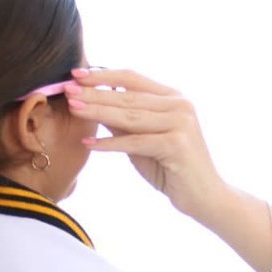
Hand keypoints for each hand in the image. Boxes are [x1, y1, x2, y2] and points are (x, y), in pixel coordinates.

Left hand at [66, 68, 226, 217]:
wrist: (205, 197)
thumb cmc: (172, 169)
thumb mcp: (143, 141)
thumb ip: (123, 121)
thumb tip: (91, 102)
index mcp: (174, 98)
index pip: (133, 78)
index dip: (103, 75)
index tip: (76, 74)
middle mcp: (180, 105)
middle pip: (128, 95)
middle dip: (94, 93)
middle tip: (66, 90)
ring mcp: (181, 123)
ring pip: (130, 115)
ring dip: (98, 111)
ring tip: (73, 108)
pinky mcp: (177, 144)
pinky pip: (135, 141)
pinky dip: (110, 143)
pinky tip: (89, 142)